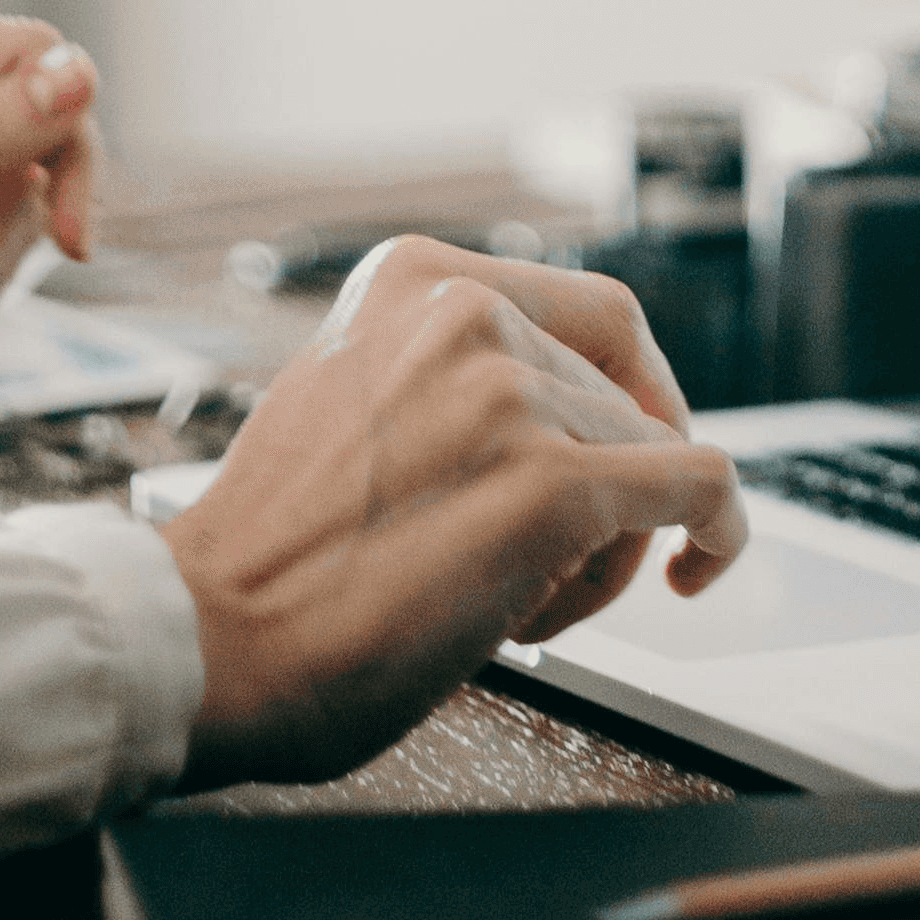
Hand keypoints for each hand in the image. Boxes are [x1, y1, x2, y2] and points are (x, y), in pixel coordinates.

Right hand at [163, 238, 747, 788]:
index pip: (592, 316)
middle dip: (608, 487)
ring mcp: (513, 394)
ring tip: (522, 609)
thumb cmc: (268, 557)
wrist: (200, 641)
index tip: (633, 443)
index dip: (634, 390)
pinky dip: (719, 531)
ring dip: (611, 545)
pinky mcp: (553, 484)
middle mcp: (467, 311)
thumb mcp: (349, 399)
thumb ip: (444, 378)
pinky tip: (698, 569)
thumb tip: (562, 405)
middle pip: (623, 395)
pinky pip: (699, 489)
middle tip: (554, 568)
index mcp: (413, 278)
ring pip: (653, 455)